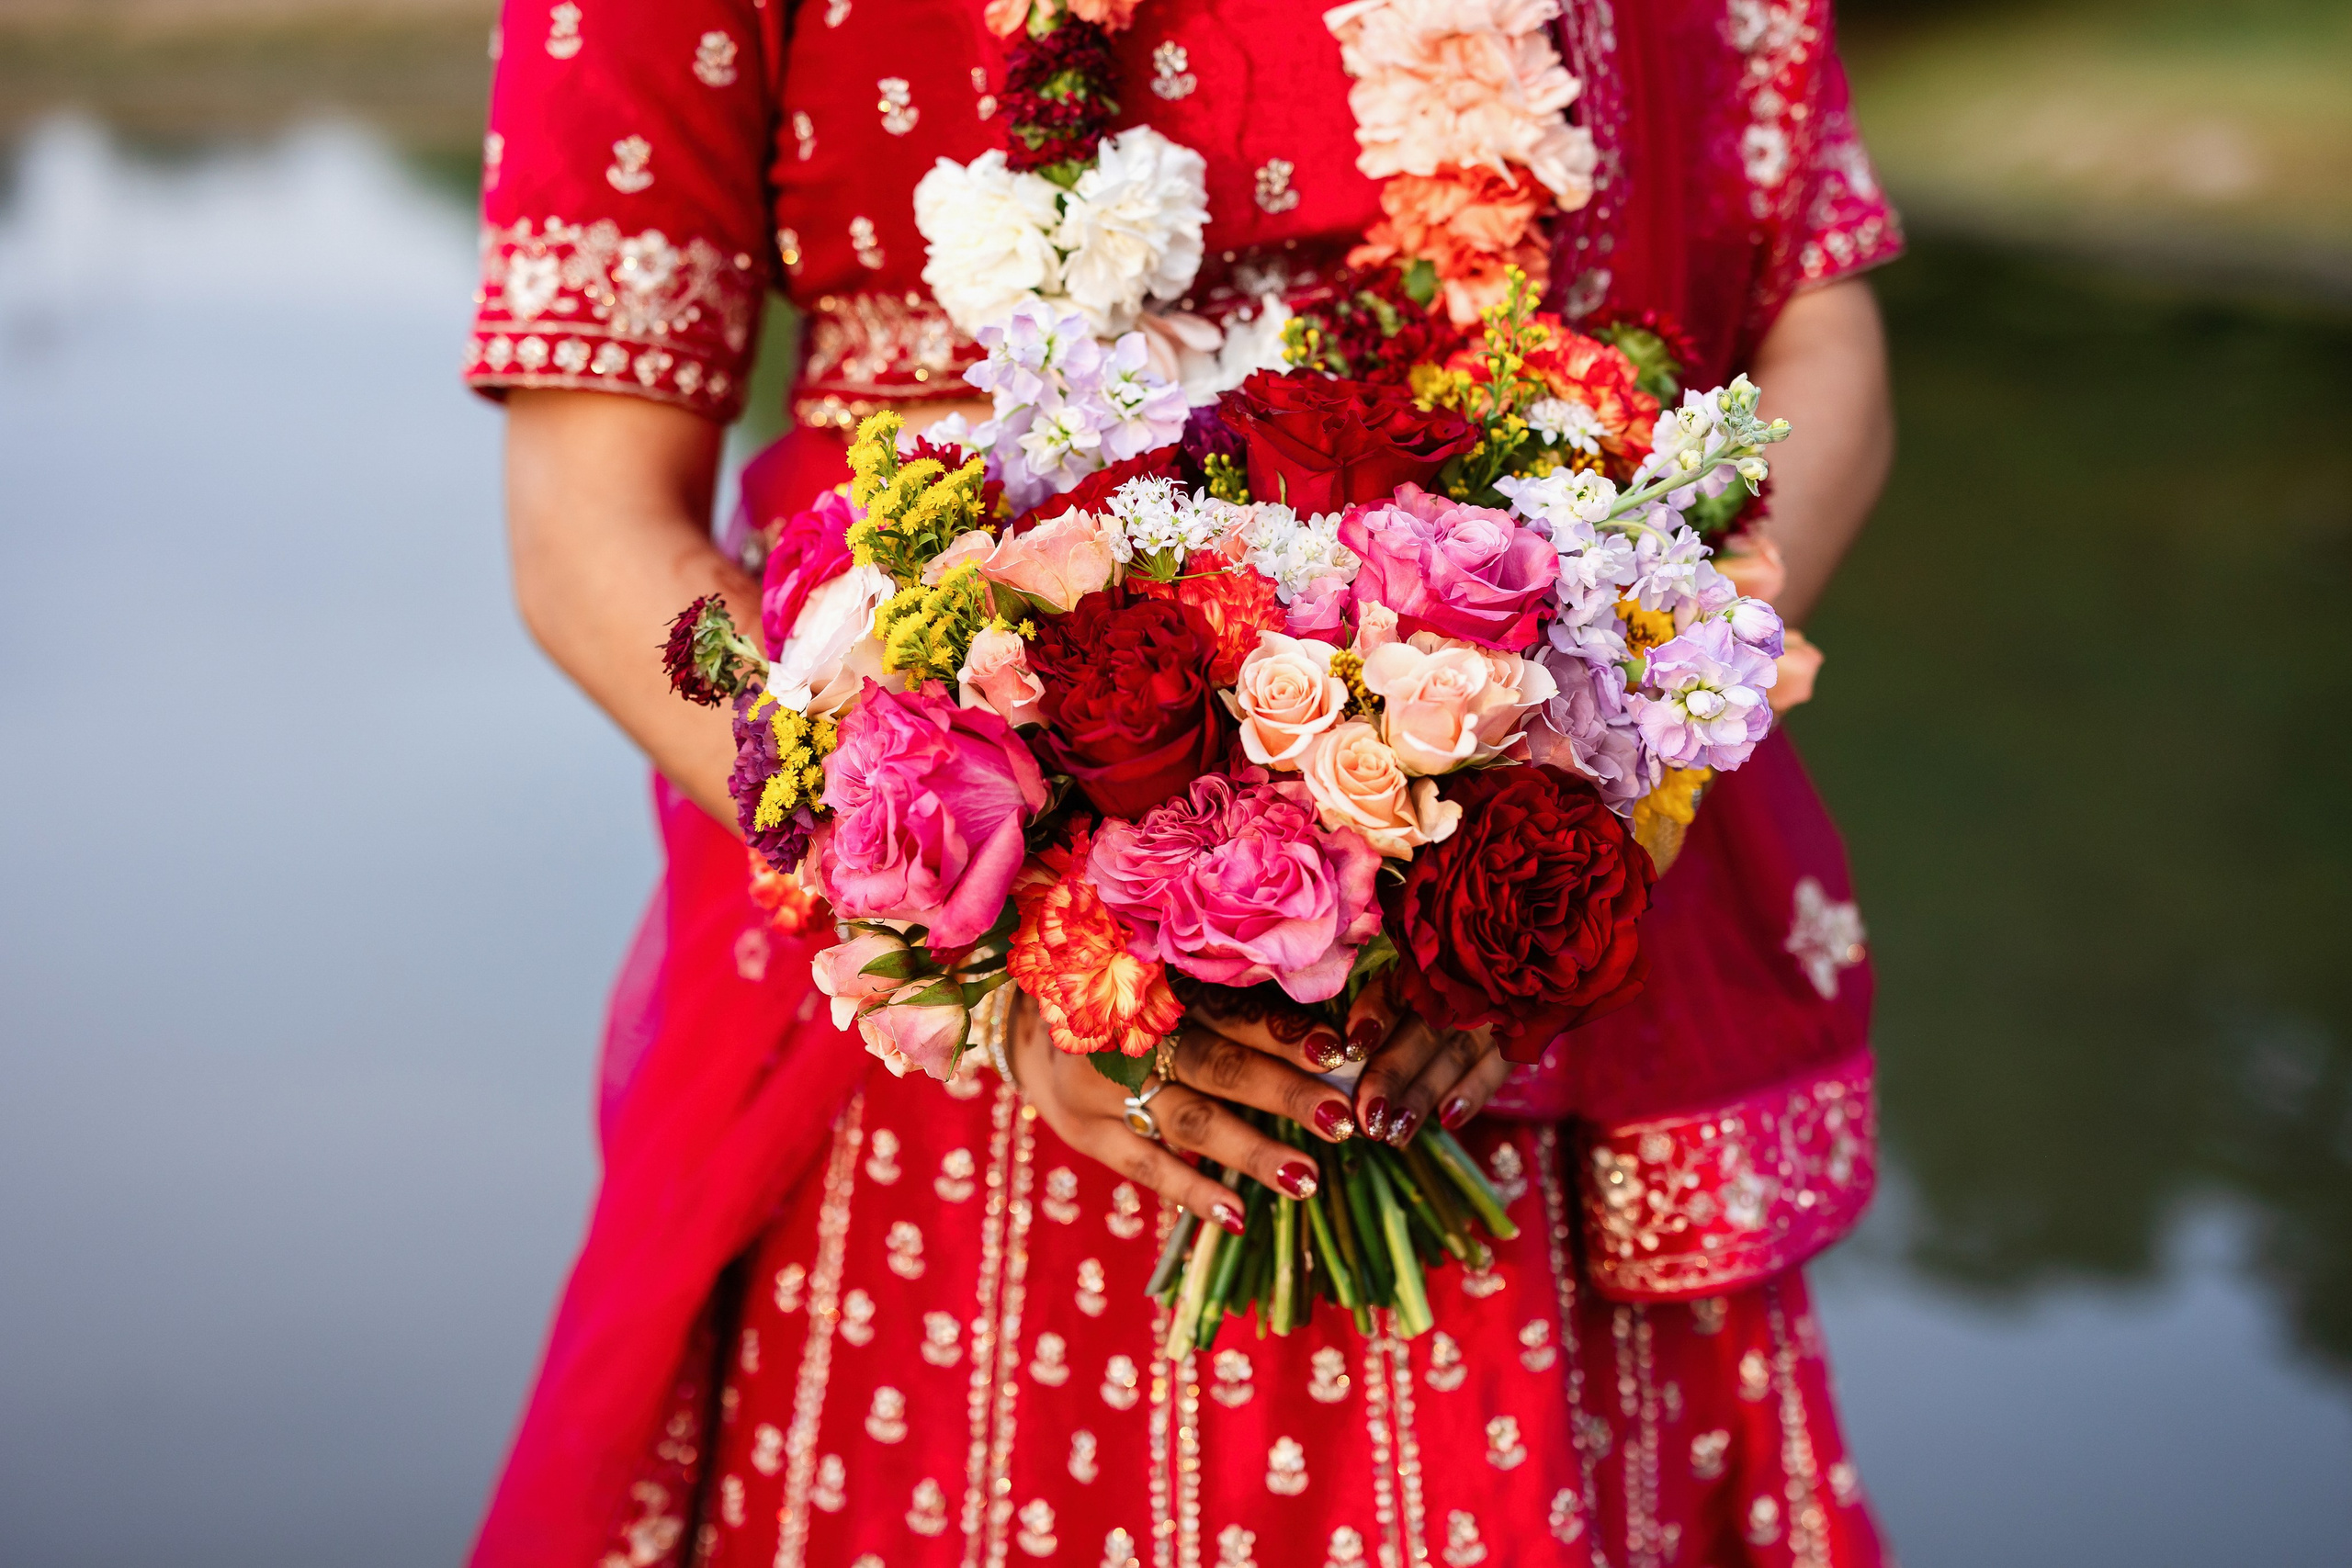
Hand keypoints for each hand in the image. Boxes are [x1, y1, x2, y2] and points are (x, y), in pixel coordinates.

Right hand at [1007, 993, 1356, 1231]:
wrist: (1028, 1023)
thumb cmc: (1126, 995)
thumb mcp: (1163, 974)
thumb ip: (1228, 993)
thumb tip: (1328, 1031)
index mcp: (1158, 982)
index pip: (1232, 1009)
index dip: (1285, 1031)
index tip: (1340, 1053)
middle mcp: (1129, 1031)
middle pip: (1219, 1064)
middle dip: (1284, 1094)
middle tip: (1341, 1121)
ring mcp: (1102, 1086)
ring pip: (1188, 1120)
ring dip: (1250, 1150)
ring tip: (1306, 1178)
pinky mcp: (1087, 1132)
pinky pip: (1145, 1165)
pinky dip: (1192, 1190)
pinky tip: (1239, 1215)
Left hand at [1343, 977, 1509, 1145]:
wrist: (1531, 965)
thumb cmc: (1441, 980)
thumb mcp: (1411, 978)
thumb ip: (1378, 1001)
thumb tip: (1338, 1049)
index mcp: (1425, 961)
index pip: (1397, 986)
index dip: (1374, 1015)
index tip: (1352, 1049)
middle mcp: (1461, 979)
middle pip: (1422, 1029)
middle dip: (1392, 1074)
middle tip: (1366, 1114)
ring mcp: (1496, 1006)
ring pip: (1454, 1053)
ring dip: (1424, 1095)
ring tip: (1394, 1133)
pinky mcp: (1523, 1034)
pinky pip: (1498, 1065)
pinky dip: (1474, 1092)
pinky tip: (1448, 1120)